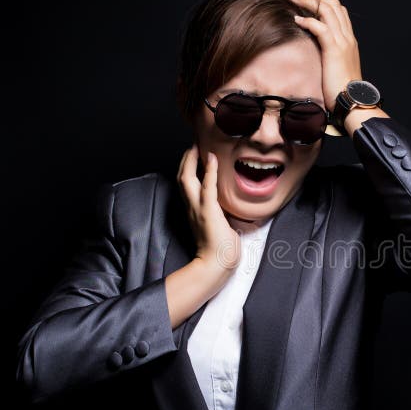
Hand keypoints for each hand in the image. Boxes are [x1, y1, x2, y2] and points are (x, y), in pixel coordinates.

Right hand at [176, 145, 240, 271]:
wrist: (216, 264)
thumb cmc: (221, 249)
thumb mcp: (219, 225)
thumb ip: (219, 214)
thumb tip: (229, 208)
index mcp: (193, 211)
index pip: (186, 185)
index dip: (188, 168)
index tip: (194, 155)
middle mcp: (191, 207)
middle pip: (181, 177)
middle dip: (185, 159)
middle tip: (193, 145)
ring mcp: (198, 209)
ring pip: (187, 179)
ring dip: (192, 160)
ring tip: (198, 147)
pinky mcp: (209, 211)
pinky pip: (207, 187)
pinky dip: (210, 171)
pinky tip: (213, 158)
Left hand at [289, 0, 361, 111]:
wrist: (352, 101)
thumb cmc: (342, 90)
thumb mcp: (337, 67)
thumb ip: (330, 55)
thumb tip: (316, 50)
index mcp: (350, 40)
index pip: (340, 10)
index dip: (323, 1)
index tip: (307, 0)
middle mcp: (348, 37)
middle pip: (334, 4)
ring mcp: (343, 42)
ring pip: (328, 10)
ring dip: (309, 2)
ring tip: (295, 1)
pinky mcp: (334, 50)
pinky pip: (320, 27)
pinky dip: (308, 20)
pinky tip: (297, 20)